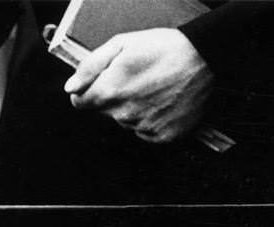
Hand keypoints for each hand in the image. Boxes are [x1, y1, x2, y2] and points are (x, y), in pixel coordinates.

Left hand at [64, 28, 213, 143]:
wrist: (202, 60)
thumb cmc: (162, 48)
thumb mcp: (120, 44)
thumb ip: (90, 67)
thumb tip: (72, 88)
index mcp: (109, 91)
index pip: (81, 102)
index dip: (90, 91)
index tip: (104, 83)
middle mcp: (125, 114)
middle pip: (106, 112)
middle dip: (115, 98)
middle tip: (137, 80)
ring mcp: (146, 127)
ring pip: (128, 122)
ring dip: (135, 110)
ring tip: (154, 90)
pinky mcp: (165, 136)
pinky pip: (148, 133)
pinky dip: (152, 121)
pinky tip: (163, 104)